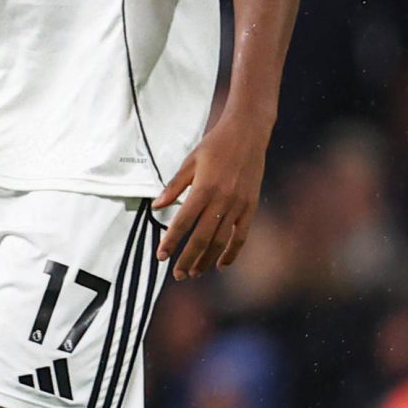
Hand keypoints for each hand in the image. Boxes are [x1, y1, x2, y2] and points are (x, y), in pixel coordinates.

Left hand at [154, 110, 268, 279]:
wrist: (248, 133)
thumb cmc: (215, 145)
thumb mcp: (190, 161)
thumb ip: (173, 186)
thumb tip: (156, 206)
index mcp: (203, 189)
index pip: (183, 222)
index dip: (171, 242)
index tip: (160, 256)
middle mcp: (222, 200)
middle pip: (202, 238)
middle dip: (188, 259)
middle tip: (177, 275)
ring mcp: (239, 205)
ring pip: (221, 241)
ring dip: (207, 260)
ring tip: (194, 273)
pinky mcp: (250, 206)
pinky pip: (241, 235)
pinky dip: (231, 252)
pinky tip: (221, 264)